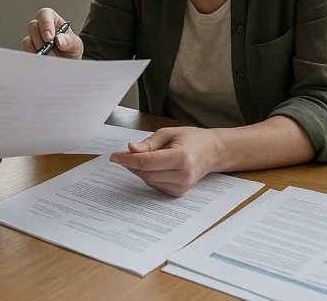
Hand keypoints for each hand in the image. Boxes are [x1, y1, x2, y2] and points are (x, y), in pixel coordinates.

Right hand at [21, 8, 83, 58]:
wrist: (67, 69)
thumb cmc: (71, 53)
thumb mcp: (76, 45)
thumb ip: (70, 41)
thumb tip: (59, 39)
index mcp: (54, 22)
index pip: (45, 14)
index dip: (45, 24)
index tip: (49, 37)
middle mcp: (42, 29)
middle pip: (33, 25)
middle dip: (40, 39)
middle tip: (48, 48)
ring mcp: (34, 40)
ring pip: (27, 40)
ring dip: (37, 49)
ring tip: (49, 55)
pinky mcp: (30, 51)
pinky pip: (26, 51)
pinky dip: (34, 56)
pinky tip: (43, 59)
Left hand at [109, 126, 223, 195]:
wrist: (212, 152)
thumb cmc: (191, 139)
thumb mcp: (168, 133)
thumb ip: (149, 143)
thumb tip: (130, 149)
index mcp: (181, 158)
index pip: (147, 162)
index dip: (127, 159)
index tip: (114, 156)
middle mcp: (182, 175)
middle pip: (146, 174)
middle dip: (130, 165)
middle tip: (121, 155)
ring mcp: (181, 187)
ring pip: (148, 181)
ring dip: (139, 170)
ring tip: (142, 157)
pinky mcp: (179, 193)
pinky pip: (155, 185)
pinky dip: (148, 176)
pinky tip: (153, 166)